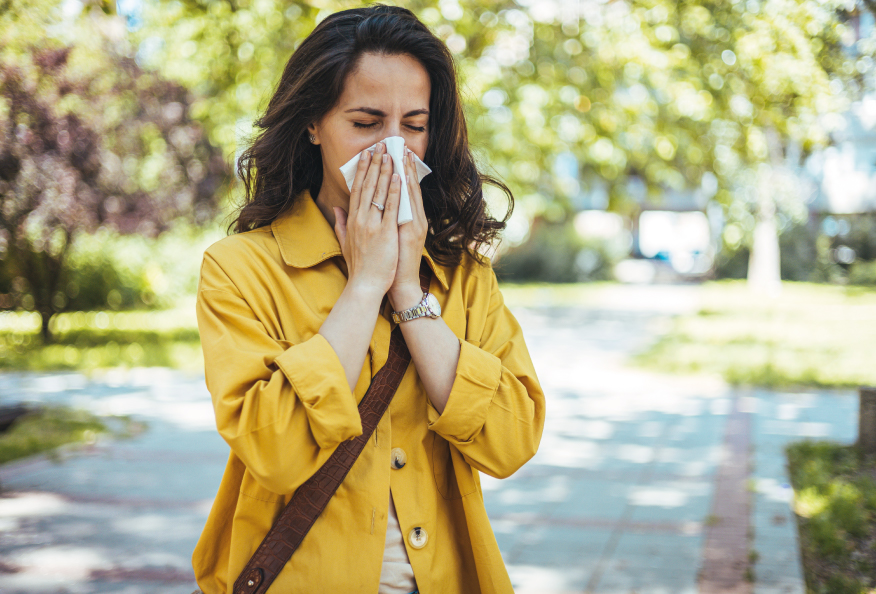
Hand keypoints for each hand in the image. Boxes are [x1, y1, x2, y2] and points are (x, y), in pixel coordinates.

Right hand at [333, 142, 401, 299]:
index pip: (357, 189)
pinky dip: (394, 191)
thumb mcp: (345, 242)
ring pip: (379, 192)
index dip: (362, 170)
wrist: (365, 285)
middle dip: (374, 164)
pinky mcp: (385, 233)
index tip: (366, 155)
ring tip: (390, 154)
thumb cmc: (359, 267)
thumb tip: (336, 208)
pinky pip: (390, 208)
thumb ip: (340, 224)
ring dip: (385, 171)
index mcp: (352, 220)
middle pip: (368, 185)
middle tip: (380, 145)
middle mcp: (360, 219)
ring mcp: (373, 225)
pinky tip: (399, 177)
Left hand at [388, 147, 428, 311]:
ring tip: (399, 153)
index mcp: (407, 219)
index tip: (393, 153)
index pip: (402, 190)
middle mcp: (414, 218)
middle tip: (397, 144)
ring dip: (404, 172)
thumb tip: (356, 210)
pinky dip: (403, 192)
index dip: (398, 171)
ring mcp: (414, 224)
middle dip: (402, 165)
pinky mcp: (412, 232)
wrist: (400, 284)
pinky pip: (407, 208)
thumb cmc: (390, 264)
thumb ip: (375, 222)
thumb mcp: (384, 239)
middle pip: (408, 186)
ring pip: (410, 193)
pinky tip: (400, 178)